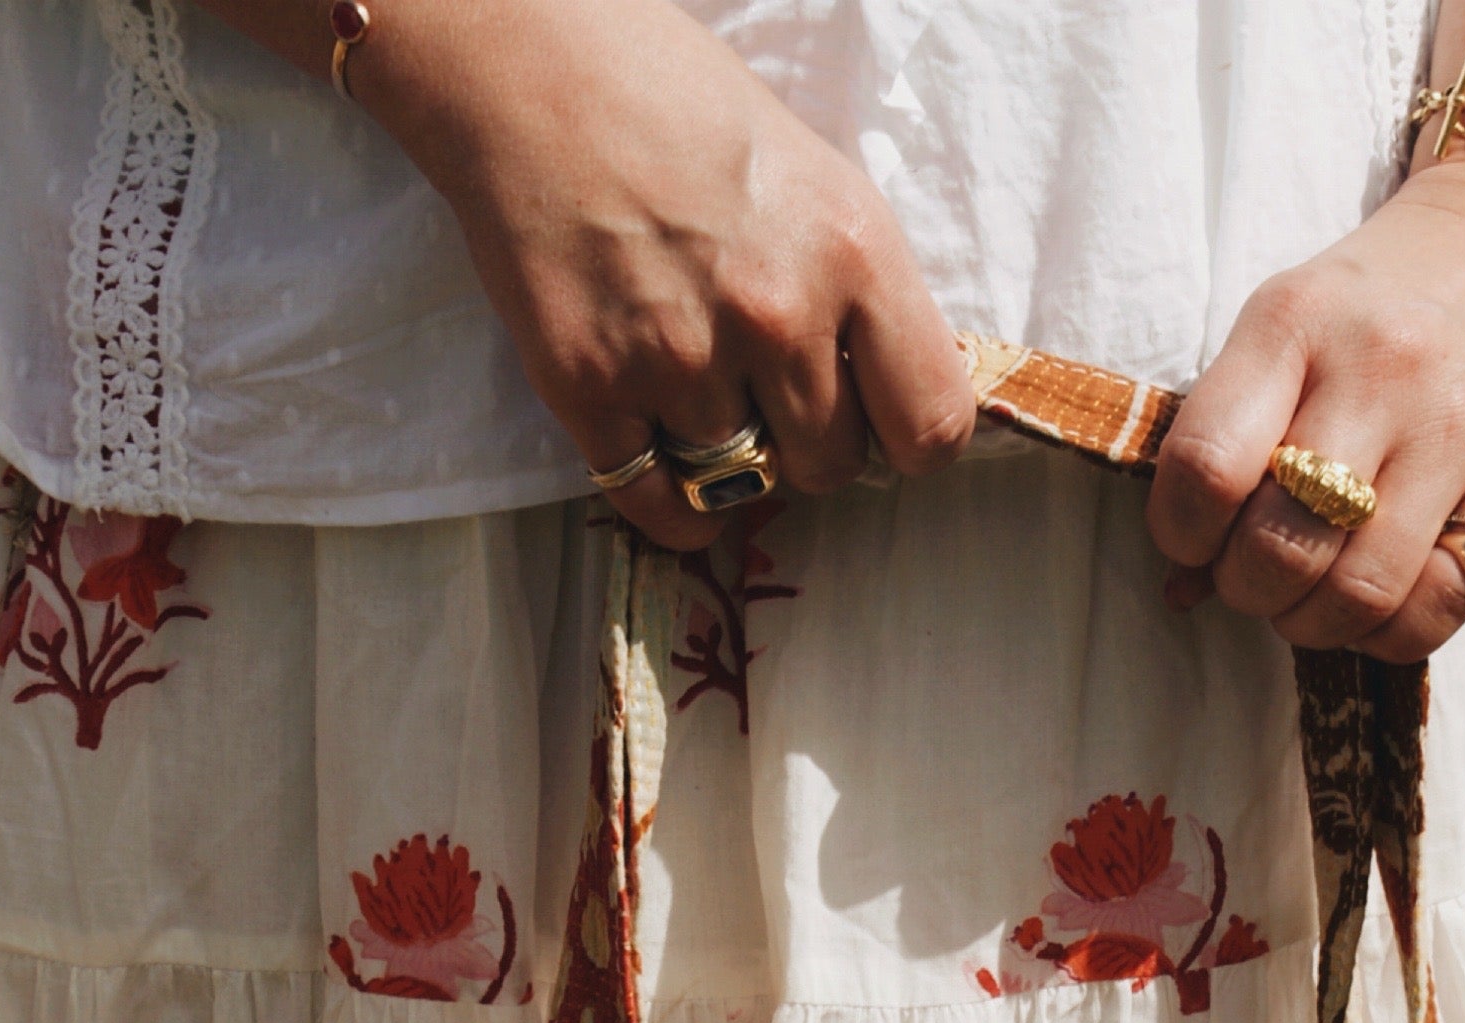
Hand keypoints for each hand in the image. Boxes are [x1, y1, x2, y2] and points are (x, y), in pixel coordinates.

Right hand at [353, 0, 974, 547]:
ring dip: (725, 451)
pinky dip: (672, 503)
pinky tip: (667, 455)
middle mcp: (775, 313)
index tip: (876, 424)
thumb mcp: (813, 176)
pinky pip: (662, 509)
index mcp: (851, 250)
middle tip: (766, 384)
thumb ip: (858, 288)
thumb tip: (886, 392)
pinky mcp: (593, 389)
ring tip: (695, 370)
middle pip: (830, 468)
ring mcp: (680, 358)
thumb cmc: (678, 107)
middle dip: (805, 441)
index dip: (903, 439)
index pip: (929, 426)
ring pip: (742, 482)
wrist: (535, 71)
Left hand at [1145, 153, 1464, 659]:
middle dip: (1249, 591)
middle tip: (1262, 575)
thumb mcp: (1291, 329)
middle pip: (1279, 548)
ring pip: (1358, 593)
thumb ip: (1231, 440)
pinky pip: (1442, 603)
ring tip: (1315, 596)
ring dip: (1315, 623)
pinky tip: (1378, 605)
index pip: (1205, 468)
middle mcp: (1379, 369)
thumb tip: (1183, 586)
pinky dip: (1391, 633)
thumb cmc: (1382, 297)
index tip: (1197, 539)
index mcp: (1295, 320)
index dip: (1182, 535)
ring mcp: (1459, 424)